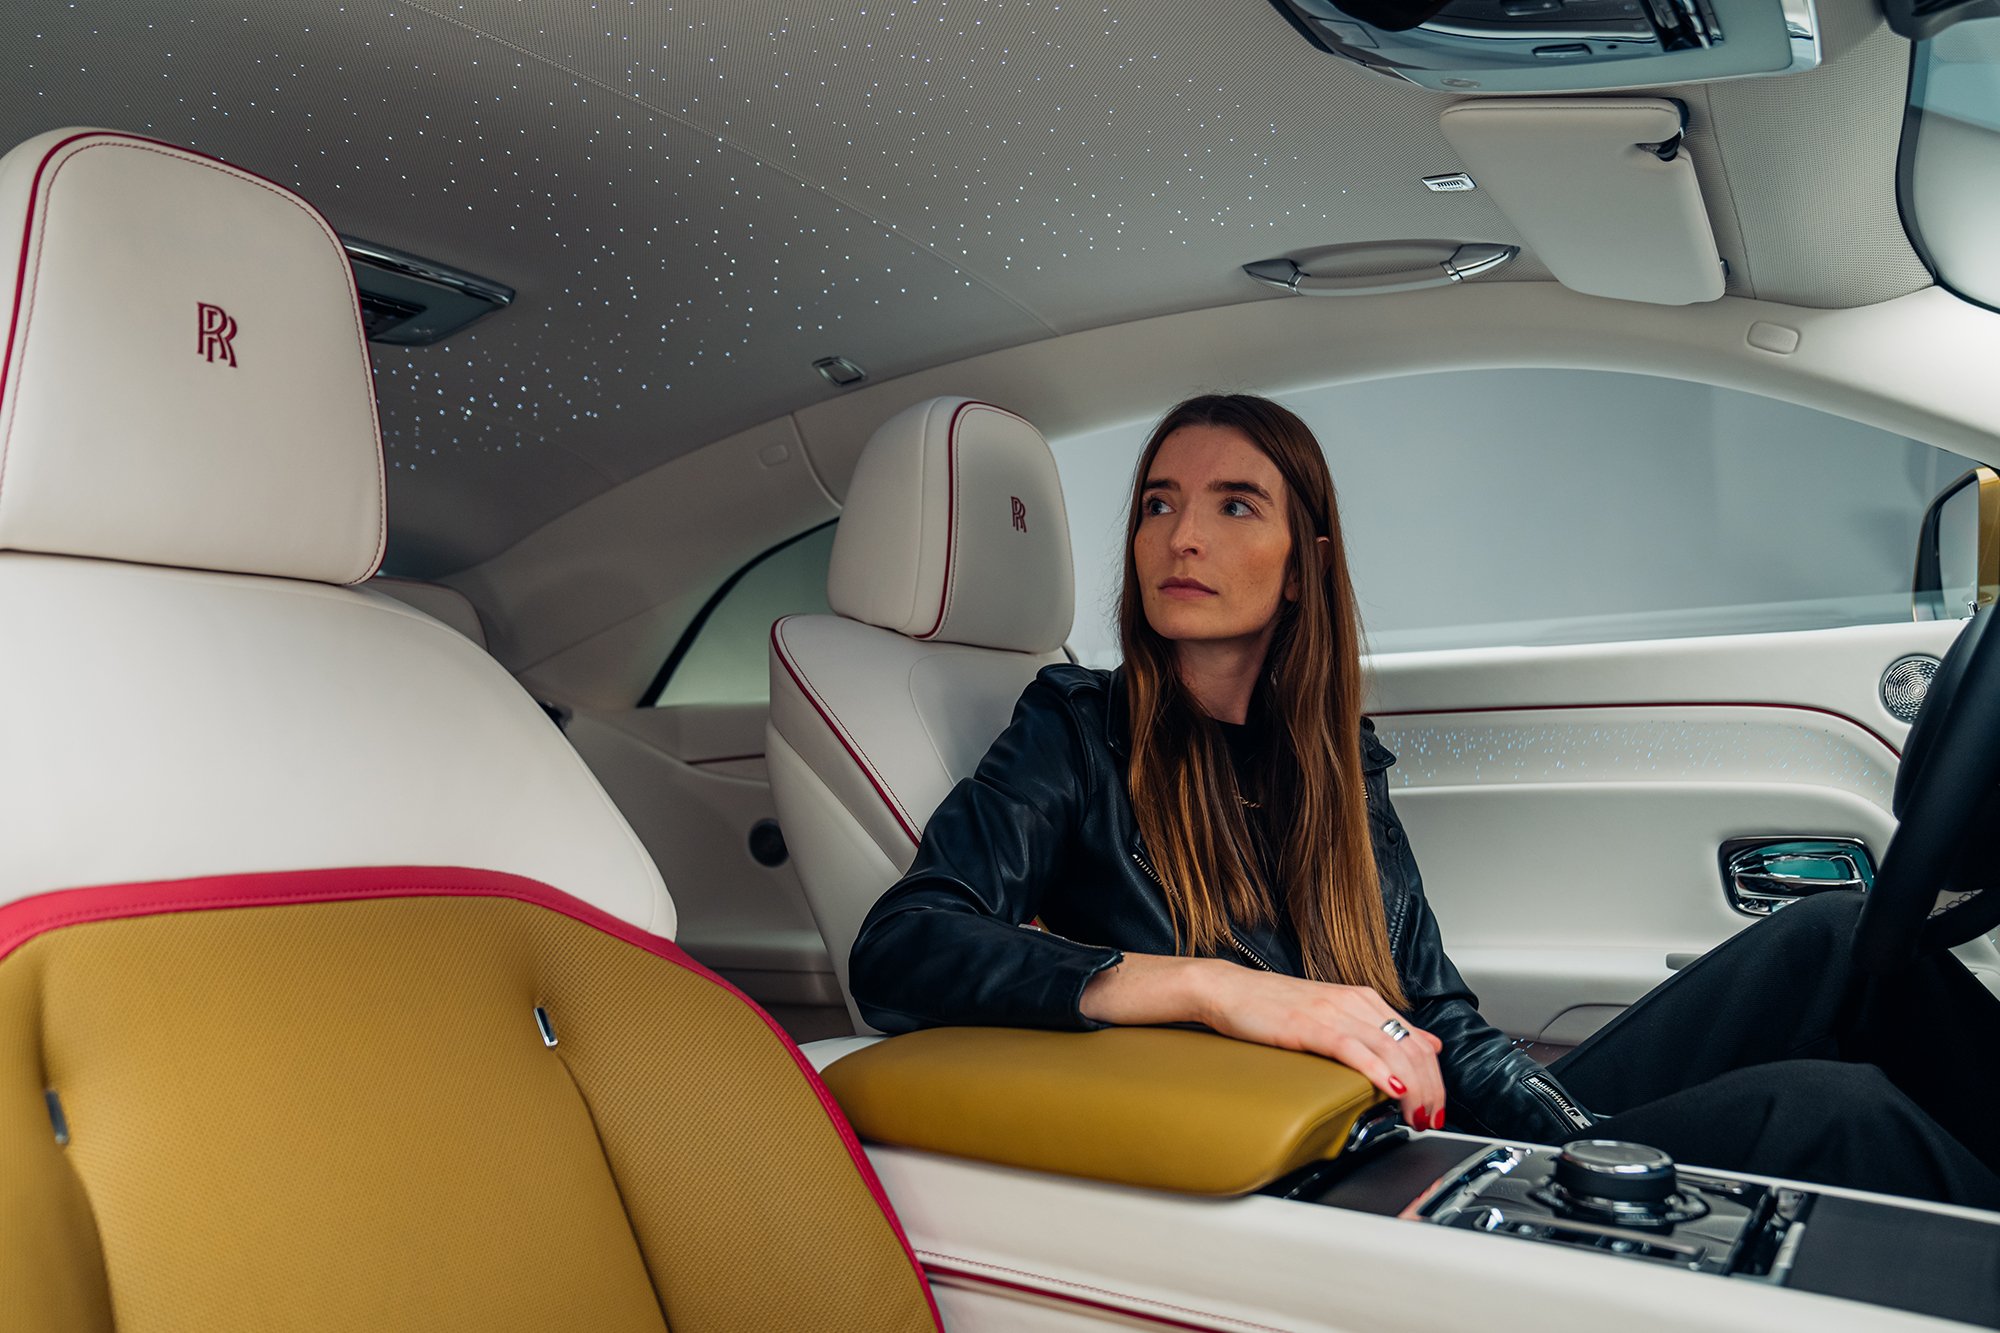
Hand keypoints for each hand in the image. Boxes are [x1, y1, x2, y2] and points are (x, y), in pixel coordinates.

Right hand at [1193, 964, 1446, 1128]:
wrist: (1229, 989)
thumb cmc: (1275, 1006)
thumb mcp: (1335, 1012)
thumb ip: (1379, 1027)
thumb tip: (1428, 1044)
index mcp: (1364, 999)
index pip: (1417, 1040)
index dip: (1435, 1077)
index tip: (1437, 1107)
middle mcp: (1355, 1002)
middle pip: (1411, 1048)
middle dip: (1430, 1089)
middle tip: (1432, 1120)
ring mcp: (1333, 1012)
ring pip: (1390, 1049)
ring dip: (1412, 1087)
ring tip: (1417, 1115)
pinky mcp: (1310, 1025)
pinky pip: (1353, 1049)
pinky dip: (1378, 1070)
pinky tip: (1390, 1089)